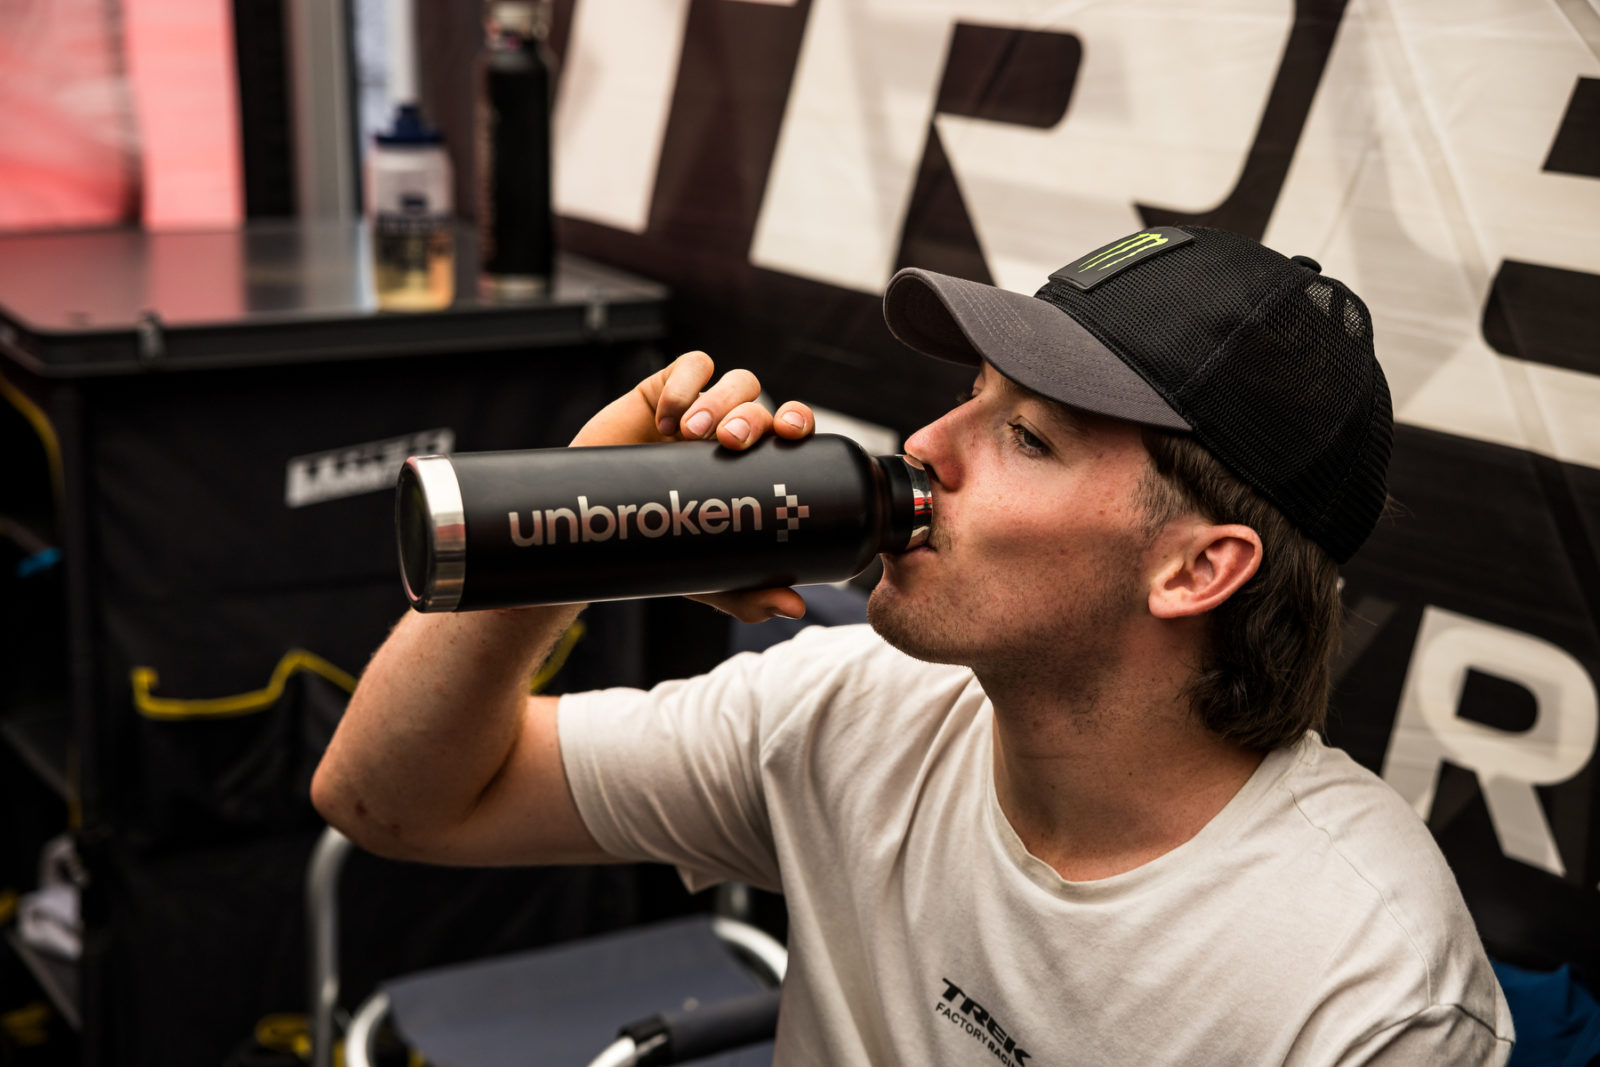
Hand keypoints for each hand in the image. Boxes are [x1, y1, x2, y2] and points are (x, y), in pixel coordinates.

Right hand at [571, 352, 815, 622]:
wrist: (596, 532)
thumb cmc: (663, 545)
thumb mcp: (710, 575)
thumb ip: (751, 593)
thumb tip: (795, 608)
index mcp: (756, 464)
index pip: (791, 432)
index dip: (799, 423)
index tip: (792, 436)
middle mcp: (732, 431)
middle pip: (763, 402)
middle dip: (755, 415)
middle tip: (732, 442)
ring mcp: (700, 408)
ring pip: (735, 380)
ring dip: (721, 400)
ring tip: (691, 434)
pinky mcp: (664, 390)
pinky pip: (691, 365)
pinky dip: (686, 383)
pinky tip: (668, 418)